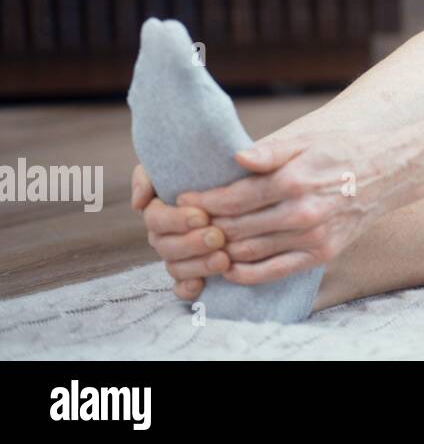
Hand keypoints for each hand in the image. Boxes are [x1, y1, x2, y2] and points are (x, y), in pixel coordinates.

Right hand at [131, 164, 229, 302]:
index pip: (154, 217)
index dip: (174, 220)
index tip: (202, 215)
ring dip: (196, 265)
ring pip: (175, 266)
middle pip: (164, 244)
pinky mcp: (199, 269)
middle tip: (217, 237)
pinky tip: (203, 285)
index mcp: (164, 202)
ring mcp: (183, 250)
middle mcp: (169, 228)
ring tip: (223, 259)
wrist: (266, 179)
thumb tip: (138, 201)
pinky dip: (188, 288)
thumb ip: (163, 169)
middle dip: (190, 243)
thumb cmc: (230, 164)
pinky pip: (183, 287)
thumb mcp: (209, 154)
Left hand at [174, 127, 399, 286]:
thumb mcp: (309, 139)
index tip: (185, 200)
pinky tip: (229, 267)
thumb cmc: (344, 150)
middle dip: (206, 226)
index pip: (235, 198)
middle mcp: (302, 213)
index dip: (204, 201)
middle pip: (237, 227)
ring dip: (221, 249)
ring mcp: (313, 237)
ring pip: (250, 251)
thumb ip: (271, 150)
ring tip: (204, 241)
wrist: (390, 169)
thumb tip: (236, 158)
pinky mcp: (322, 254)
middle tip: (188, 223)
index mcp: (295, 181)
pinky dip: (246, 273)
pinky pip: (275, 271)